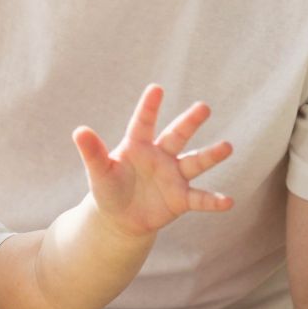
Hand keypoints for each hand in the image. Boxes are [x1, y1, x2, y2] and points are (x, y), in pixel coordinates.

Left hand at [74, 84, 233, 239]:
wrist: (121, 218)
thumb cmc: (109, 189)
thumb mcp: (99, 172)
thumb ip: (92, 152)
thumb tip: (79, 131)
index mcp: (138, 145)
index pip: (143, 123)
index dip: (149, 107)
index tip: (156, 89)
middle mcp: (161, 156)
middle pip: (177, 136)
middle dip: (190, 122)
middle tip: (203, 107)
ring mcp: (174, 176)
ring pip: (195, 162)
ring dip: (211, 156)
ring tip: (227, 147)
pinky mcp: (181, 199)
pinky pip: (200, 198)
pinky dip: (214, 201)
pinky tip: (228, 201)